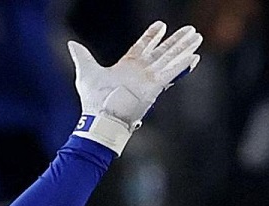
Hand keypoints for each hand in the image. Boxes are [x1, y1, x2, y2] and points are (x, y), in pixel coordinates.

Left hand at [68, 22, 202, 154]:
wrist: (100, 118)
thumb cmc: (93, 99)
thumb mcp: (87, 73)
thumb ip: (82, 56)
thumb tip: (71, 43)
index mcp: (127, 66)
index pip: (143, 46)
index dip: (152, 36)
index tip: (162, 25)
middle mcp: (140, 71)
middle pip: (162, 51)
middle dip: (175, 41)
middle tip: (190, 30)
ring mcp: (148, 79)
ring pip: (170, 59)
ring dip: (183, 48)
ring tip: (196, 37)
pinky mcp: (154, 88)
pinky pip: (171, 73)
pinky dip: (182, 65)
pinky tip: (194, 57)